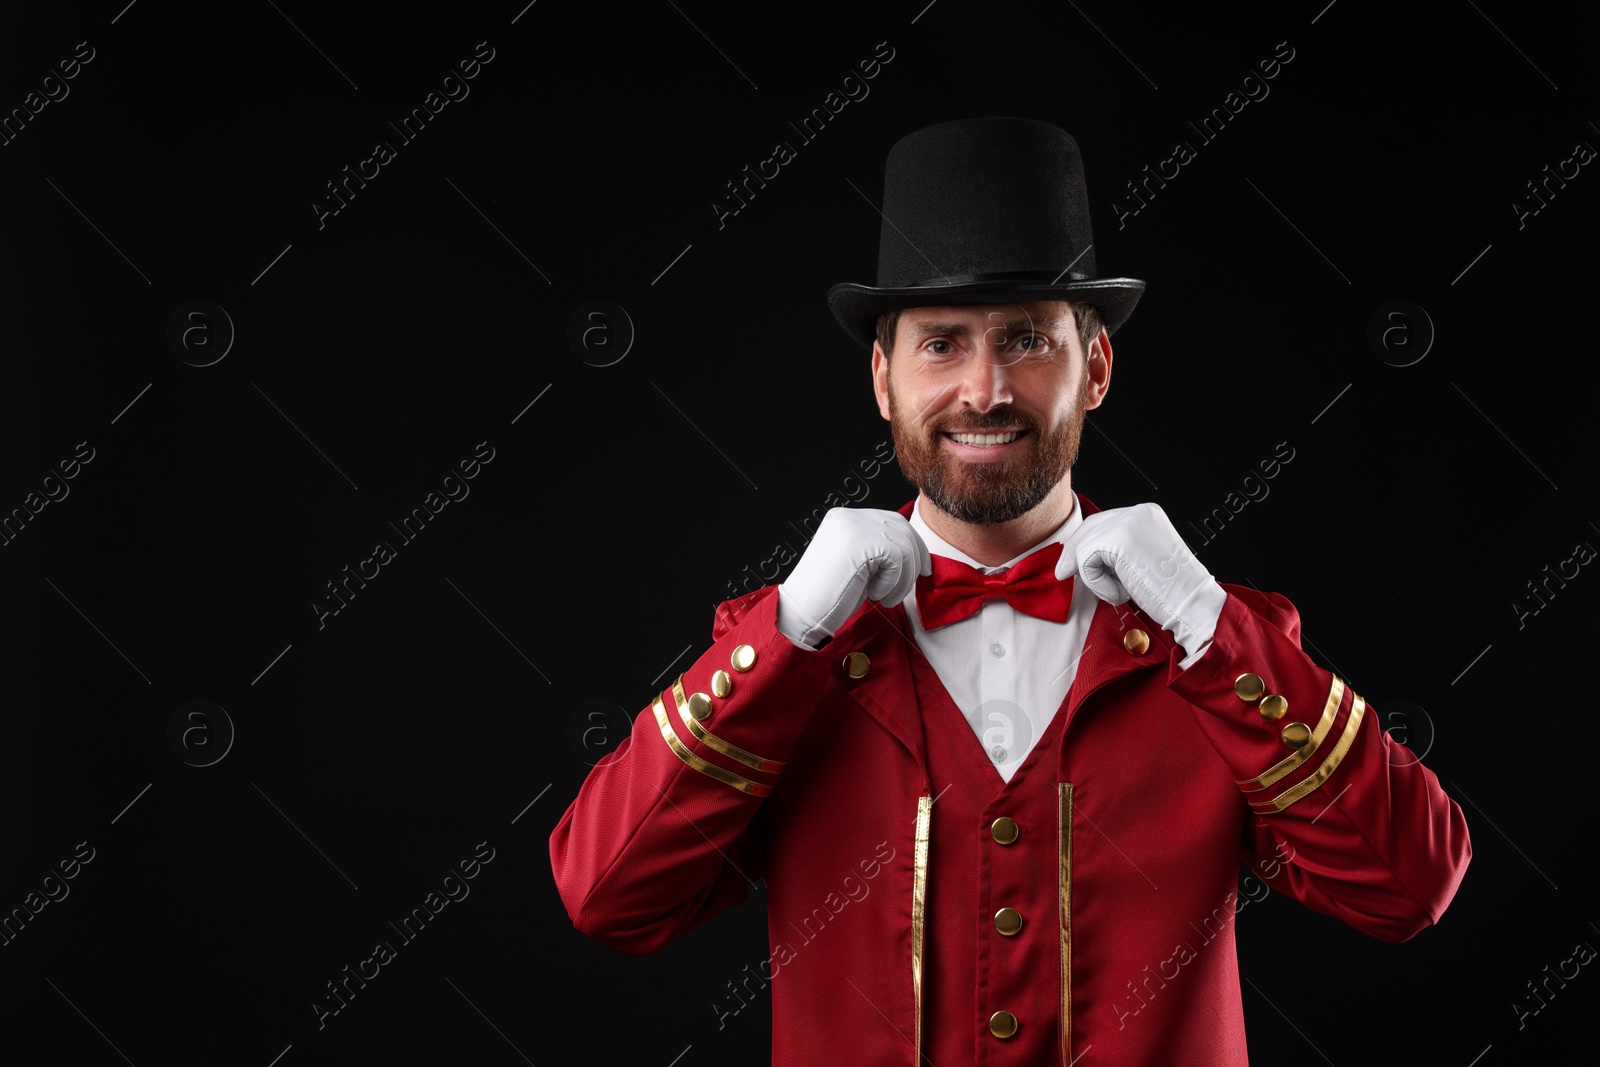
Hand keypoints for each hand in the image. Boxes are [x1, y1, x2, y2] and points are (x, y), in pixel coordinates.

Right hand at [777, 508, 930, 648]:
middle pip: (902, 529)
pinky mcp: (859, 543)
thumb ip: (879, 551)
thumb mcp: (858, 565)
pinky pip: (895, 559)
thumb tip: (914, 553)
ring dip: (902, 578)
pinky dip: (891, 582)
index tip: (923, 567)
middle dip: (916, 558)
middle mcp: (849, 517)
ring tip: (884, 596)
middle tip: (914, 582)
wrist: (802, 613)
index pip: (892, 521)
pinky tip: (874, 593)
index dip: (914, 544)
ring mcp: (853, 527)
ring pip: (903, 546)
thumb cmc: (828, 596)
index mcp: (845, 519)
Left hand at [1055, 502, 1226, 657]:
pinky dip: (1096, 582)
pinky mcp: (1118, 540)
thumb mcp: (1143, 560)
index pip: (1103, 522)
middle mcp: (1138, 512)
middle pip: (1089, 528)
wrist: (1193, 605)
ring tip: (1120, 592)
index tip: (1071, 565)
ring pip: (1085, 546)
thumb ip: (1118, 551)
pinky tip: (1121, 593)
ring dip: (1094, 576)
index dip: (1084, 544)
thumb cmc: (1171, 592)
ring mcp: (1129, 522)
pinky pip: (1086, 560)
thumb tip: (1081, 556)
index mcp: (1147, 514)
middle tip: (1064, 574)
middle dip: (1074, 553)